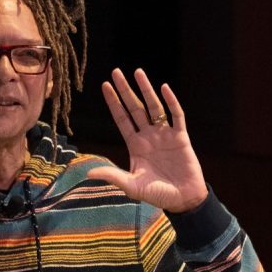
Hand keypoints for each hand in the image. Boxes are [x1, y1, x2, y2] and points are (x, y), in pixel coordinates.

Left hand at [86, 68, 208, 212]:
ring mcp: (165, 135)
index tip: (105, 85)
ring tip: (138, 72)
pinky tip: (164, 88)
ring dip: (146, 90)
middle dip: (125, 90)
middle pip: (135, 107)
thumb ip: (112, 176)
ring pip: (154, 107)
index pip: (122, 118)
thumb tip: (88, 173)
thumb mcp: (131, 185)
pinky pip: (176, 116)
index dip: (113, 102)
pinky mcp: (181, 138)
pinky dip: (171, 102)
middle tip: (116, 72)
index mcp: (136, 145)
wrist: (183, 200)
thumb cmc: (157, 194)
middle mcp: (149, 136)